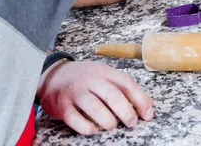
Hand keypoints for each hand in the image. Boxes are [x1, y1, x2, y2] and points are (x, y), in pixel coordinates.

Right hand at [36, 60, 152, 135]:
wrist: (51, 75)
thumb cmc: (82, 78)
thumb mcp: (102, 76)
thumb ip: (123, 88)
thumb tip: (149, 105)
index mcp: (102, 71)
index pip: (125, 82)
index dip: (140, 99)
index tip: (147, 114)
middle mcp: (89, 79)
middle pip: (112, 94)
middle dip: (126, 111)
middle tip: (131, 122)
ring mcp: (74, 92)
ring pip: (94, 106)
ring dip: (107, 120)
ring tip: (111, 125)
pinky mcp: (62, 105)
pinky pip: (75, 119)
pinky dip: (86, 127)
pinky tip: (92, 129)